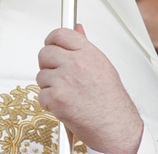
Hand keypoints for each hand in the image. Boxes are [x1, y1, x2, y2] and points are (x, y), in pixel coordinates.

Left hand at [36, 24, 142, 153]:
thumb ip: (84, 46)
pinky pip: (41, 95)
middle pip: (44, 53)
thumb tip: (77, 28)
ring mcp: (64, 80)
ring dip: (49, 86)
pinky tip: (63, 106)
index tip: (51, 46)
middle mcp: (76, 63)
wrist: (116, 129)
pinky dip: (48, 104)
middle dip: (47, 65)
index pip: (60, 34)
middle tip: (58, 76)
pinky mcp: (56, 97)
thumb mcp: (102, 67)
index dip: (52, 40)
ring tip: (67, 95)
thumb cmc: (112, 102)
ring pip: (41, 75)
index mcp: (88, 53)